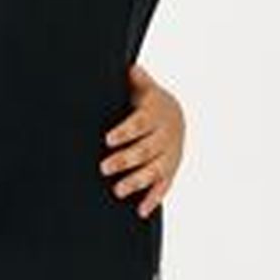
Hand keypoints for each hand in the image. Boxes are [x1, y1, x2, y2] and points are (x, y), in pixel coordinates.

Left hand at [100, 61, 188, 218]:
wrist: (175, 114)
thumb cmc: (148, 101)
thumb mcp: (144, 88)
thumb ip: (137, 80)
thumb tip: (130, 68)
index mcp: (157, 113)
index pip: (141, 123)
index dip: (126, 132)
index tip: (108, 139)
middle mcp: (166, 135)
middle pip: (146, 150)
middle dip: (126, 159)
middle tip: (104, 167)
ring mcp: (170, 155)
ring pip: (155, 170)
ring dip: (137, 181)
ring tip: (117, 190)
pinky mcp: (171, 171)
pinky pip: (164, 186)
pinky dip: (153, 199)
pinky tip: (140, 211)